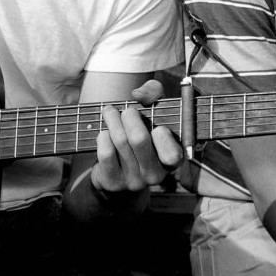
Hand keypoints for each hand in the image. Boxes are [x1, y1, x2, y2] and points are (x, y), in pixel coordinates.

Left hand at [91, 78, 182, 194]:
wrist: (120, 165)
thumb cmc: (143, 129)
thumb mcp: (154, 109)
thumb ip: (153, 92)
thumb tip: (137, 94)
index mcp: (172, 160)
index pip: (172, 154)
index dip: (163, 136)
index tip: (157, 126)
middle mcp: (155, 175)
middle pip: (139, 139)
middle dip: (130, 117)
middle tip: (127, 110)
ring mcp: (133, 182)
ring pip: (120, 142)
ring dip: (112, 120)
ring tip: (109, 112)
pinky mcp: (113, 183)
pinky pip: (106, 153)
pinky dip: (103, 137)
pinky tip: (104, 133)